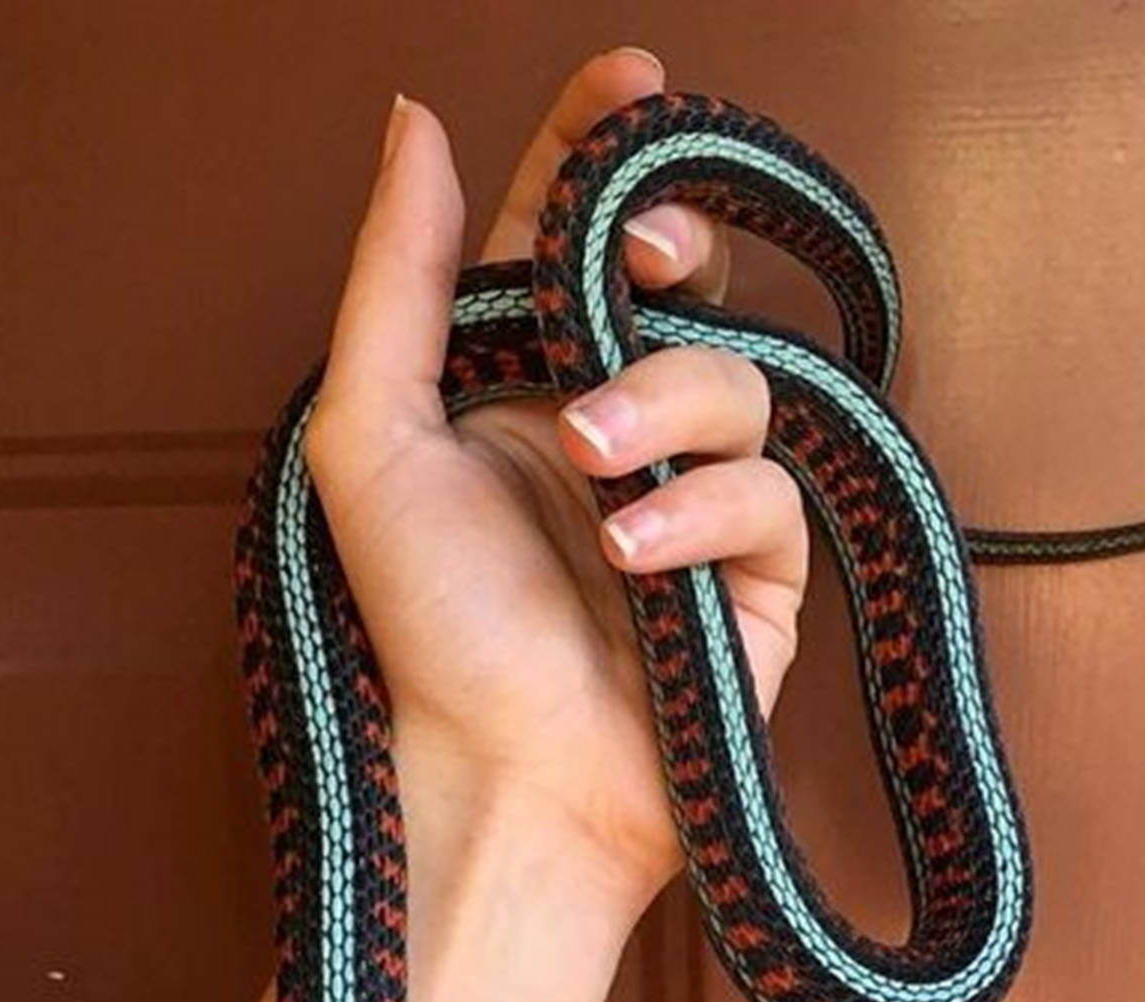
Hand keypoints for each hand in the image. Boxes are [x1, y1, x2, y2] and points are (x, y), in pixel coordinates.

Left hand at [302, 46, 808, 924]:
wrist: (506, 781)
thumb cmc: (428, 631)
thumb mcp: (373, 441)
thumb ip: (396, 279)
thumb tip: (416, 118)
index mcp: (516, 396)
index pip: (569, 245)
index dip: (605, 153)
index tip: (633, 77)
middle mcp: (610, 439)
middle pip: (680, 294)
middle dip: (670, 255)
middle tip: (641, 266)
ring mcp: (691, 507)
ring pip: (735, 382)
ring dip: (663, 404)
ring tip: (592, 467)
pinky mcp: (759, 581)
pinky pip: (770, 495)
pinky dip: (705, 511)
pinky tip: (637, 555)